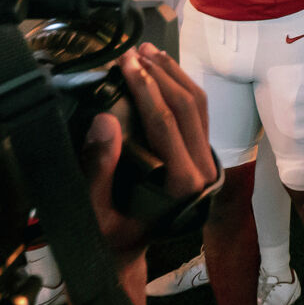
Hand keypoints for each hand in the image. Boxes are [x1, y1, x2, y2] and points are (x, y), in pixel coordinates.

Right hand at [85, 45, 218, 258]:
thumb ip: (98, 169)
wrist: (129, 252)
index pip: (165, 123)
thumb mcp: (95, 211)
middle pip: (187, 107)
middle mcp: (202, 171)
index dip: (145, 88)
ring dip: (173, 74)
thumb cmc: (109, 235)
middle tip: (132, 52)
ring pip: (198, 105)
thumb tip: (103, 119)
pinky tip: (161, 70)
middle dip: (159, 74)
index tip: (124, 63)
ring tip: (146, 52)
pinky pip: (199, 113)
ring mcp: (207, 162)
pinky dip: (181, 87)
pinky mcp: (203, 155)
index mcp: (181, 185)